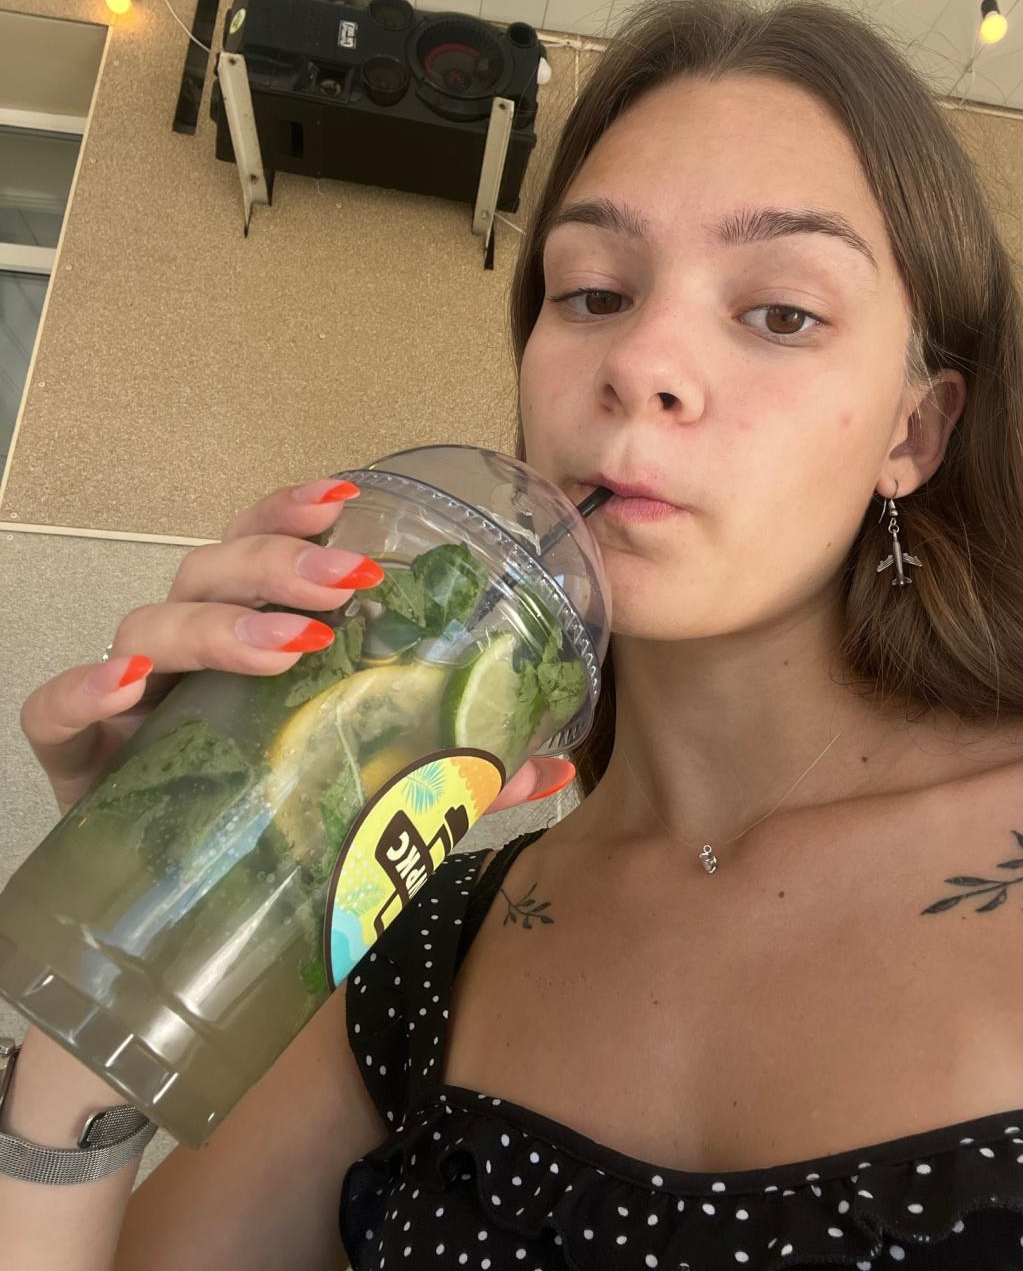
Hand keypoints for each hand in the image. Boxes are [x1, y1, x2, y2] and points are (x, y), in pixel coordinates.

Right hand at [19, 478, 574, 815]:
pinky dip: (84, 691)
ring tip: (285, 649)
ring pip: (147, 622)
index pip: (261, 548)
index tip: (348, 503)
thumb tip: (551, 763)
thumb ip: (451, 777)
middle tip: (348, 587)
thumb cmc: (287, 839)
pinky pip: (55, 712)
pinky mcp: (81, 768)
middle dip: (277, 564)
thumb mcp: (375, 799)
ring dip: (216, 624)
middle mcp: (187, 660)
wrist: (203, 935)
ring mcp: (131, 709)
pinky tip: (129, 688)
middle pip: (209, 569)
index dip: (293, 514)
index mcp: (252, 646)